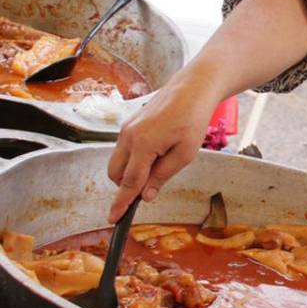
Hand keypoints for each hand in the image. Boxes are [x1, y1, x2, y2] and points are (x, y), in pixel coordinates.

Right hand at [106, 77, 219, 221]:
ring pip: (118, 162)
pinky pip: (124, 150)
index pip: (129, 182)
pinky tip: (157, 150)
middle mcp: (128, 136)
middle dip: (128, 185)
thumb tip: (145, 195)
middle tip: (154, 182)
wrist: (192, 88)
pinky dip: (134, 158)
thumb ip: (162, 176)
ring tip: (162, 159)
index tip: (113, 219)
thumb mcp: (185, 154)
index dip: (122, 203)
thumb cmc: (193, 118)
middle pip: (116, 174)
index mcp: (143, 144)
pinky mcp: (129, 124)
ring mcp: (126, 128)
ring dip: (132, 171)